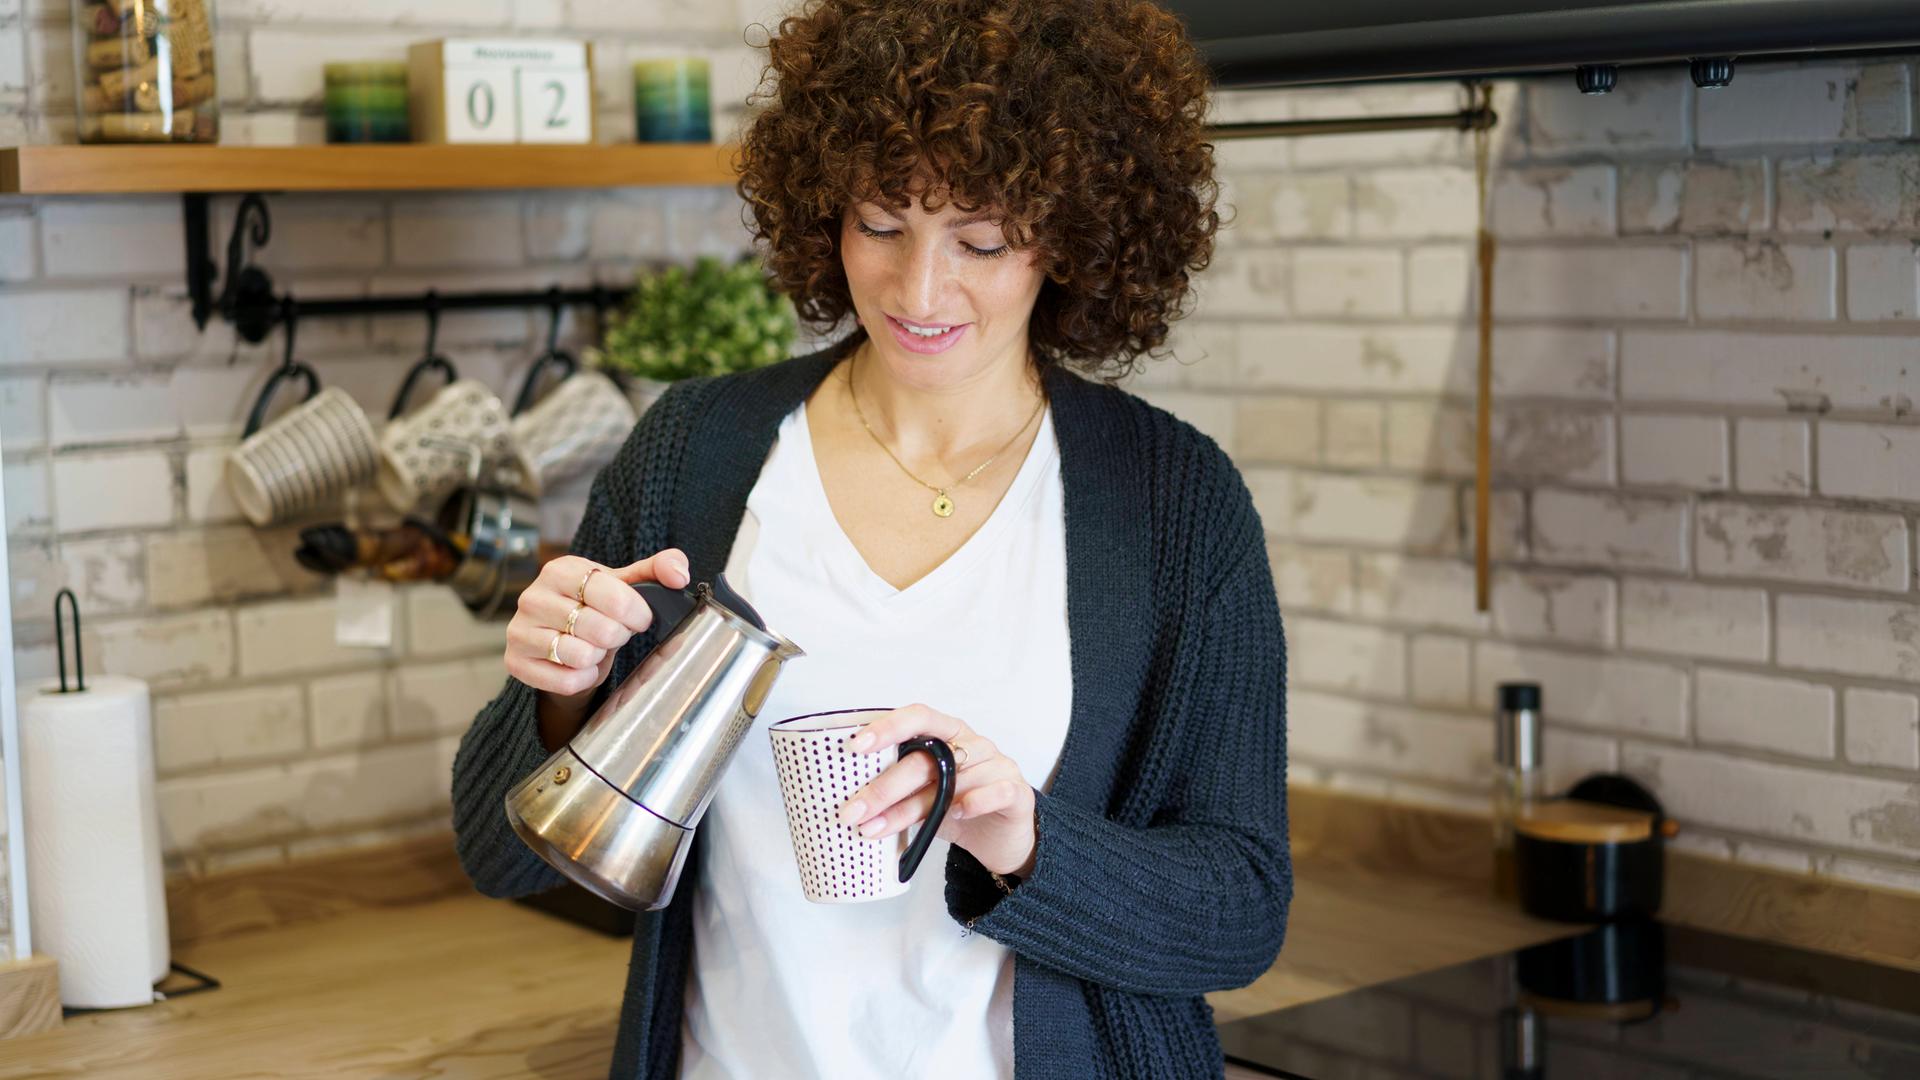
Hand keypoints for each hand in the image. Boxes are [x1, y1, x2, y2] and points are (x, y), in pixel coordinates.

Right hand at [504, 549, 690, 699]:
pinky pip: (565, 680)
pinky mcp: (515, 662)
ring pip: (579, 655)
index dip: (637, 614)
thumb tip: (679, 575)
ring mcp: (519, 630)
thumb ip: (658, 569)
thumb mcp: (626, 585)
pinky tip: (581, 666)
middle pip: (600, 629)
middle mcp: (533, 596)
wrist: (562, 642)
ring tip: (594, 647)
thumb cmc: (596, 609)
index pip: (615, 596)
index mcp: (562, 569)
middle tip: (613, 634)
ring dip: (598, 657)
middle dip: (617, 637)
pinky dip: (583, 678)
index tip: (639, 618)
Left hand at [836, 704, 1037, 878]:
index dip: (887, 727)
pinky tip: (954, 815)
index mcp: (949, 733)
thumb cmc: (957, 810)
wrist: (1001, 839)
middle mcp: (974, 743)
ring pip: (952, 782)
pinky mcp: (1017, 792)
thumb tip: (851, 801)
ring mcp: (998, 765)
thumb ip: (899, 790)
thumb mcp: (925, 797)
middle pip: (926, 757)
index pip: (918, 717)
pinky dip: (973, 802)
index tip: (855, 747)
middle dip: (883, 787)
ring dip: (908, 810)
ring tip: (876, 829)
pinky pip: (995, 792)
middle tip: (853, 811)